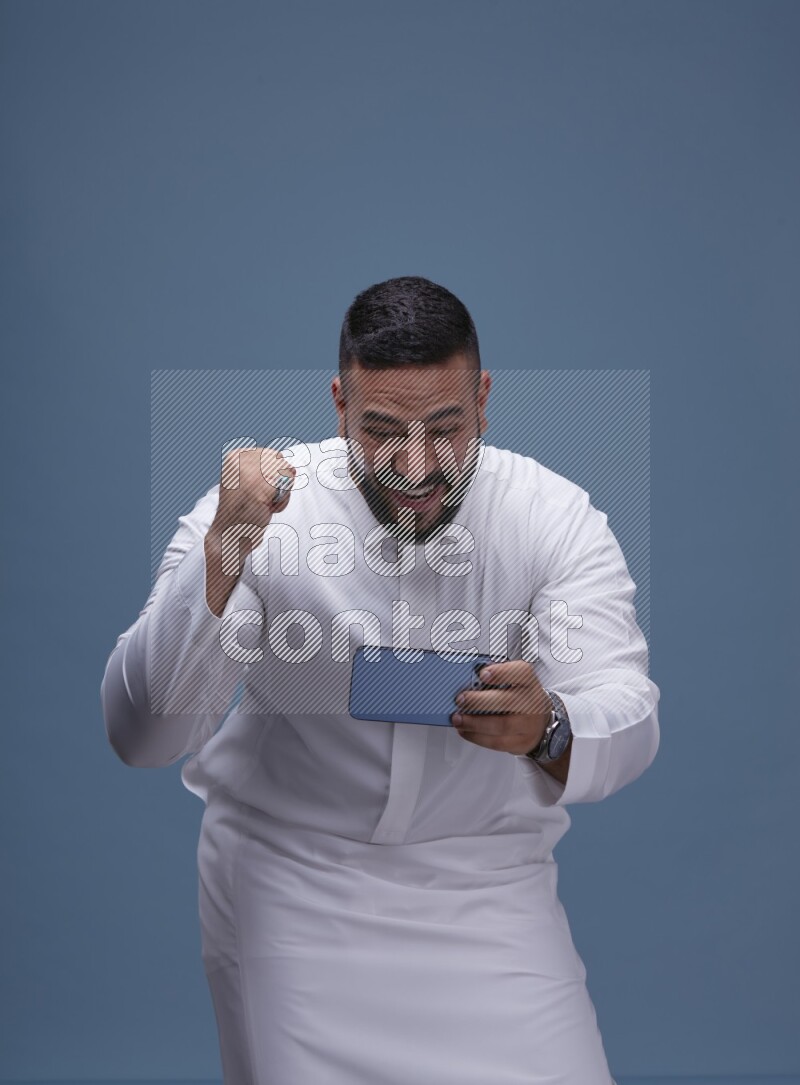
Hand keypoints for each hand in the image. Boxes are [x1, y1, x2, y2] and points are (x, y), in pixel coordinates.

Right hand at [204, 447, 295, 615]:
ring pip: (286, 472)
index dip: (273, 475)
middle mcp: (238, 461)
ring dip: (281, 493)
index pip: (273, 455)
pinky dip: (282, 502)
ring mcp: (247, 474)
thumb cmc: (243, 511)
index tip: (256, 491)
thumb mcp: (250, 482)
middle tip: (260, 500)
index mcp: (234, 456)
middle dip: (279, 483)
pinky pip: (286, 486)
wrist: (229, 537)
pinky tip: (266, 510)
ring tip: (262, 505)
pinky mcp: (258, 489)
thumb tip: (294, 469)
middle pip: (282, 462)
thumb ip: (268, 468)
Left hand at [450, 659, 551, 755]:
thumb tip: (466, 678)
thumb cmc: (520, 697)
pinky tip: (465, 730)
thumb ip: (495, 678)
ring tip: (458, 719)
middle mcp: (532, 702)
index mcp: (529, 681)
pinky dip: (477, 737)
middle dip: (479, 701)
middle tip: (460, 700)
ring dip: (474, 723)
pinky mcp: (521, 742)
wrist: (539, 723)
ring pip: (501, 725)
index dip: (501, 673)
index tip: (482, 674)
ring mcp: (529, 724)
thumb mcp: (514, 682)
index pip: (521, 672)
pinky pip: (497, 742)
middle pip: (507, 701)